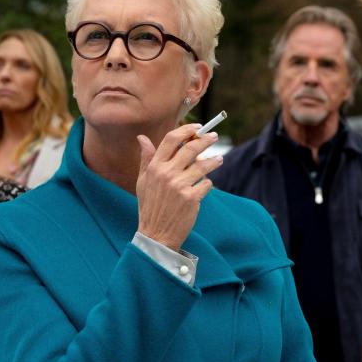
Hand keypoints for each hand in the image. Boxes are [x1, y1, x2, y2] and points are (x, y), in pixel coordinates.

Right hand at [136, 124, 222, 250]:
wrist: (156, 233)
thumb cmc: (150, 206)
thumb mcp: (143, 181)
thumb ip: (146, 158)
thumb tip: (142, 138)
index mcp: (154, 167)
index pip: (171, 139)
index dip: (186, 130)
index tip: (197, 127)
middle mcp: (167, 174)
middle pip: (191, 148)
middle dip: (205, 140)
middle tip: (213, 137)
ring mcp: (180, 186)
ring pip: (203, 165)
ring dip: (214, 161)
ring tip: (219, 159)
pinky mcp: (191, 198)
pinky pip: (206, 184)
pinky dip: (207, 184)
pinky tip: (205, 186)